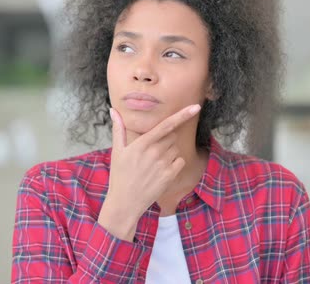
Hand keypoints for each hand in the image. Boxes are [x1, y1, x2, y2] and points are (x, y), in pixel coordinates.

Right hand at [97, 104, 200, 240]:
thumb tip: (114, 110)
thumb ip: (119, 129)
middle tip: (152, 152)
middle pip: (172, 136)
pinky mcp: (170, 175)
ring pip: (176, 148)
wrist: (125, 202)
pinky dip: (174, 164)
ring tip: (154, 163)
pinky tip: (161, 171)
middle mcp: (154, 152)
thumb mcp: (117, 151)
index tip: (196, 107)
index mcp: (142, 143)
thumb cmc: (120, 175)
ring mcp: (163, 164)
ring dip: (169, 152)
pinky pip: (180, 161)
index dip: (182, 115)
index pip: (166, 125)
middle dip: (166, 139)